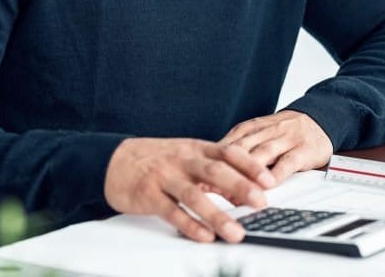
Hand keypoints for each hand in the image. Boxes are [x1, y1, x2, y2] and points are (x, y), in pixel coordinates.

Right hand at [104, 137, 275, 242]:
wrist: (115, 160)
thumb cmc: (158, 159)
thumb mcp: (188, 158)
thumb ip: (215, 173)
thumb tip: (244, 191)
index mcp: (196, 148)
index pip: (228, 153)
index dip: (250, 166)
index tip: (269, 180)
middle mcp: (183, 160)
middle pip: (215, 171)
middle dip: (240, 186)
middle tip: (260, 203)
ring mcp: (165, 177)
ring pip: (194, 195)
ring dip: (217, 215)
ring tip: (235, 232)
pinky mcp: (149, 195)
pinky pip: (172, 211)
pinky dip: (189, 225)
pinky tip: (204, 236)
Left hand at [220, 111, 332, 184]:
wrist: (319, 118)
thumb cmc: (284, 132)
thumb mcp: (259, 133)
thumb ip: (240, 148)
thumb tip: (212, 168)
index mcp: (252, 127)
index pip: (229, 142)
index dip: (214, 160)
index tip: (201, 176)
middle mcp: (267, 130)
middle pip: (243, 148)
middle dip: (227, 168)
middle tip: (212, 187)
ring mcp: (285, 139)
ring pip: (263, 153)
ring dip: (249, 172)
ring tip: (238, 190)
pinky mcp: (303, 149)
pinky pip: (288, 161)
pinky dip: (277, 174)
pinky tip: (269, 186)